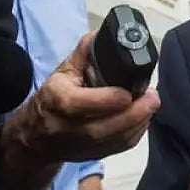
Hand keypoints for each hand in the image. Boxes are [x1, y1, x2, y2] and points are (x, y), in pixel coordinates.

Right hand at [3, 31, 160, 164]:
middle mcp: (68, 128)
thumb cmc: (52, 98)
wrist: (36, 138)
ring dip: (140, 121)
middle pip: (103, 128)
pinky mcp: (96, 155)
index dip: (105, 100)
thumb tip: (108, 34)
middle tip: (153, 97)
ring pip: (116, 140)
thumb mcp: (63, 70)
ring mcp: (82, 145)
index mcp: (56, 101)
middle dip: (133, 114)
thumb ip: (86, 52)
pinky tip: (143, 115)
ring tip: (151, 101)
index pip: (77, 105)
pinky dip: (137, 131)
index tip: (127, 93)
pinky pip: (121, 146)